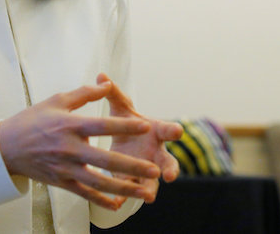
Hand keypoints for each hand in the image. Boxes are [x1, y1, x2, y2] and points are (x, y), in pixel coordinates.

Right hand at [0, 82, 161, 209]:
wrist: (6, 146)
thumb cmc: (33, 119)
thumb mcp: (57, 100)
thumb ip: (85, 93)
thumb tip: (107, 83)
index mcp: (69, 125)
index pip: (101, 125)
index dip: (124, 126)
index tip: (146, 126)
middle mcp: (69, 148)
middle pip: (105, 160)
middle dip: (132, 166)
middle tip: (155, 169)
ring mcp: (65, 168)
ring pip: (99, 182)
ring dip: (123, 188)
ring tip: (145, 192)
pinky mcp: (61, 181)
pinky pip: (84, 193)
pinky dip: (102, 200)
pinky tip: (119, 204)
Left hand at [97, 73, 183, 202]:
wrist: (123, 142)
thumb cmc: (126, 121)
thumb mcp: (121, 107)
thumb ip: (113, 93)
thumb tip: (102, 75)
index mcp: (156, 131)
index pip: (168, 130)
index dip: (173, 130)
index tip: (177, 132)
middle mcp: (156, 152)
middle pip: (168, 161)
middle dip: (171, 168)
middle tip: (171, 175)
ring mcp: (146, 168)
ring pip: (152, 181)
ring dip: (151, 188)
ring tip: (149, 197)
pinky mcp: (133, 180)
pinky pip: (132, 191)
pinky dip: (127, 198)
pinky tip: (118, 203)